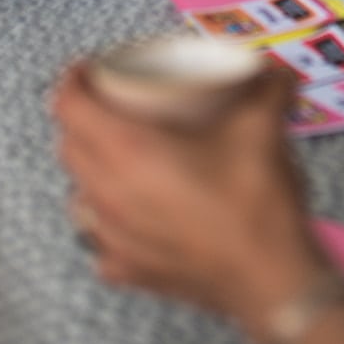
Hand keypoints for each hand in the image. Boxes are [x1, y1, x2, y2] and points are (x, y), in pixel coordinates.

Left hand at [53, 62, 328, 341]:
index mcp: (129, 150)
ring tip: (120, 156)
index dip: (72, 80)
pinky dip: (109, 219)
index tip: (87, 68)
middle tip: (111, 103)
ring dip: (90, 169)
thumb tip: (274, 68)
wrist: (268, 275)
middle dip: (81, 119)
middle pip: (69, 147)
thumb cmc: (253, 201)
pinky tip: (134, 213)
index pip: (70, 108)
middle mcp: (108, 194)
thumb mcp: (262, 126)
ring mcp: (113, 238)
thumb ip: (269, 86)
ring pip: (79, 194)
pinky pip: (100, 238)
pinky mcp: (127, 269)